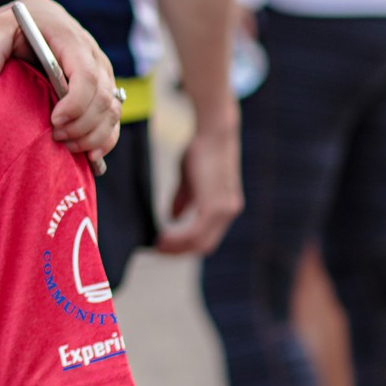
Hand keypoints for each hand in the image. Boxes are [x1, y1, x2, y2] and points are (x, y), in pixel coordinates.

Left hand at [0, 0, 120, 159]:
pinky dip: (106, 138)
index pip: (86, 75)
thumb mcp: (0, 27)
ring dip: (93, 135)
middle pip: (103, 99)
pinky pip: (114, 116)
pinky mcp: (104, 87)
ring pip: (112, 110)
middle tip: (54, 137)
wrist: (37, 19)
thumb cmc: (17, 25)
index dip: (75, 104)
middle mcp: (94, 56)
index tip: (54, 121)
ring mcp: (103, 73)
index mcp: (71, 40)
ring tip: (65, 146)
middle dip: (81, 125)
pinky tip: (89, 155)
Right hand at [154, 116, 241, 256]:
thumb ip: (185, 200)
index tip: (164, 245)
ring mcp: (224, 210)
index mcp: (224, 208)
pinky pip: (196, 232)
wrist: (214, 133)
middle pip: (204, 246)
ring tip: (157, 246)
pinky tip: (162, 237)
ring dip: (177, 247)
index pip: (207, 238)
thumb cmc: (200, 150)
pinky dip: (179, 239)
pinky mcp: (214, 206)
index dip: (185, 245)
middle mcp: (228, 212)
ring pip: (200, 242)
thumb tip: (173, 218)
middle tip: (157, 250)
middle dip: (179, 251)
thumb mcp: (190, 180)